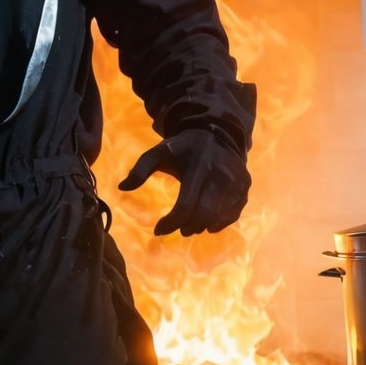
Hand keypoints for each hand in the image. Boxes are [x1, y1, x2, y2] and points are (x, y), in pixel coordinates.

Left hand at [118, 129, 250, 236]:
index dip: (171, 223)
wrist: (218, 133)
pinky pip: (231, 216)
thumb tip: (121, 188)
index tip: (158, 230)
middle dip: (186, 227)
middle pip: (203, 216)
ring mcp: (237, 183)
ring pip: (217, 219)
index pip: (186, 205)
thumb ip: (140, 169)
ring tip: (189, 222)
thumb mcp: (159, 153)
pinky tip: (206, 218)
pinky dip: (216, 222)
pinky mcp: (245, 189)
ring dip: (200, 226)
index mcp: (198, 165)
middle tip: (177, 228)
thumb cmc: (183, 148)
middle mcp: (221, 175)